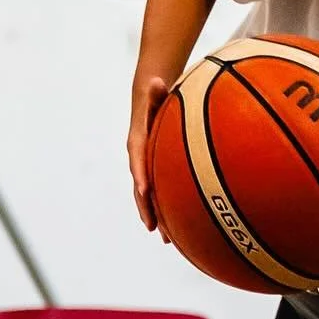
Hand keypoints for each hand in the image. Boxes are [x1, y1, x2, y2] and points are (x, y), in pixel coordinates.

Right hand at [128, 74, 171, 239]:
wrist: (149, 102)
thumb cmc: (156, 97)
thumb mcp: (156, 92)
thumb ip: (156, 90)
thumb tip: (155, 80)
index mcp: (138, 142)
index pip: (138, 161)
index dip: (140, 176)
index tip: (144, 190)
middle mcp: (139, 158)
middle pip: (141, 187)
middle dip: (147, 207)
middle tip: (153, 227)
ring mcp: (147, 167)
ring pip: (150, 196)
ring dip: (157, 216)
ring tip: (166, 238)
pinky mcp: (157, 171)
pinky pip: (161, 193)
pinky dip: (167, 209)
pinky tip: (180, 229)